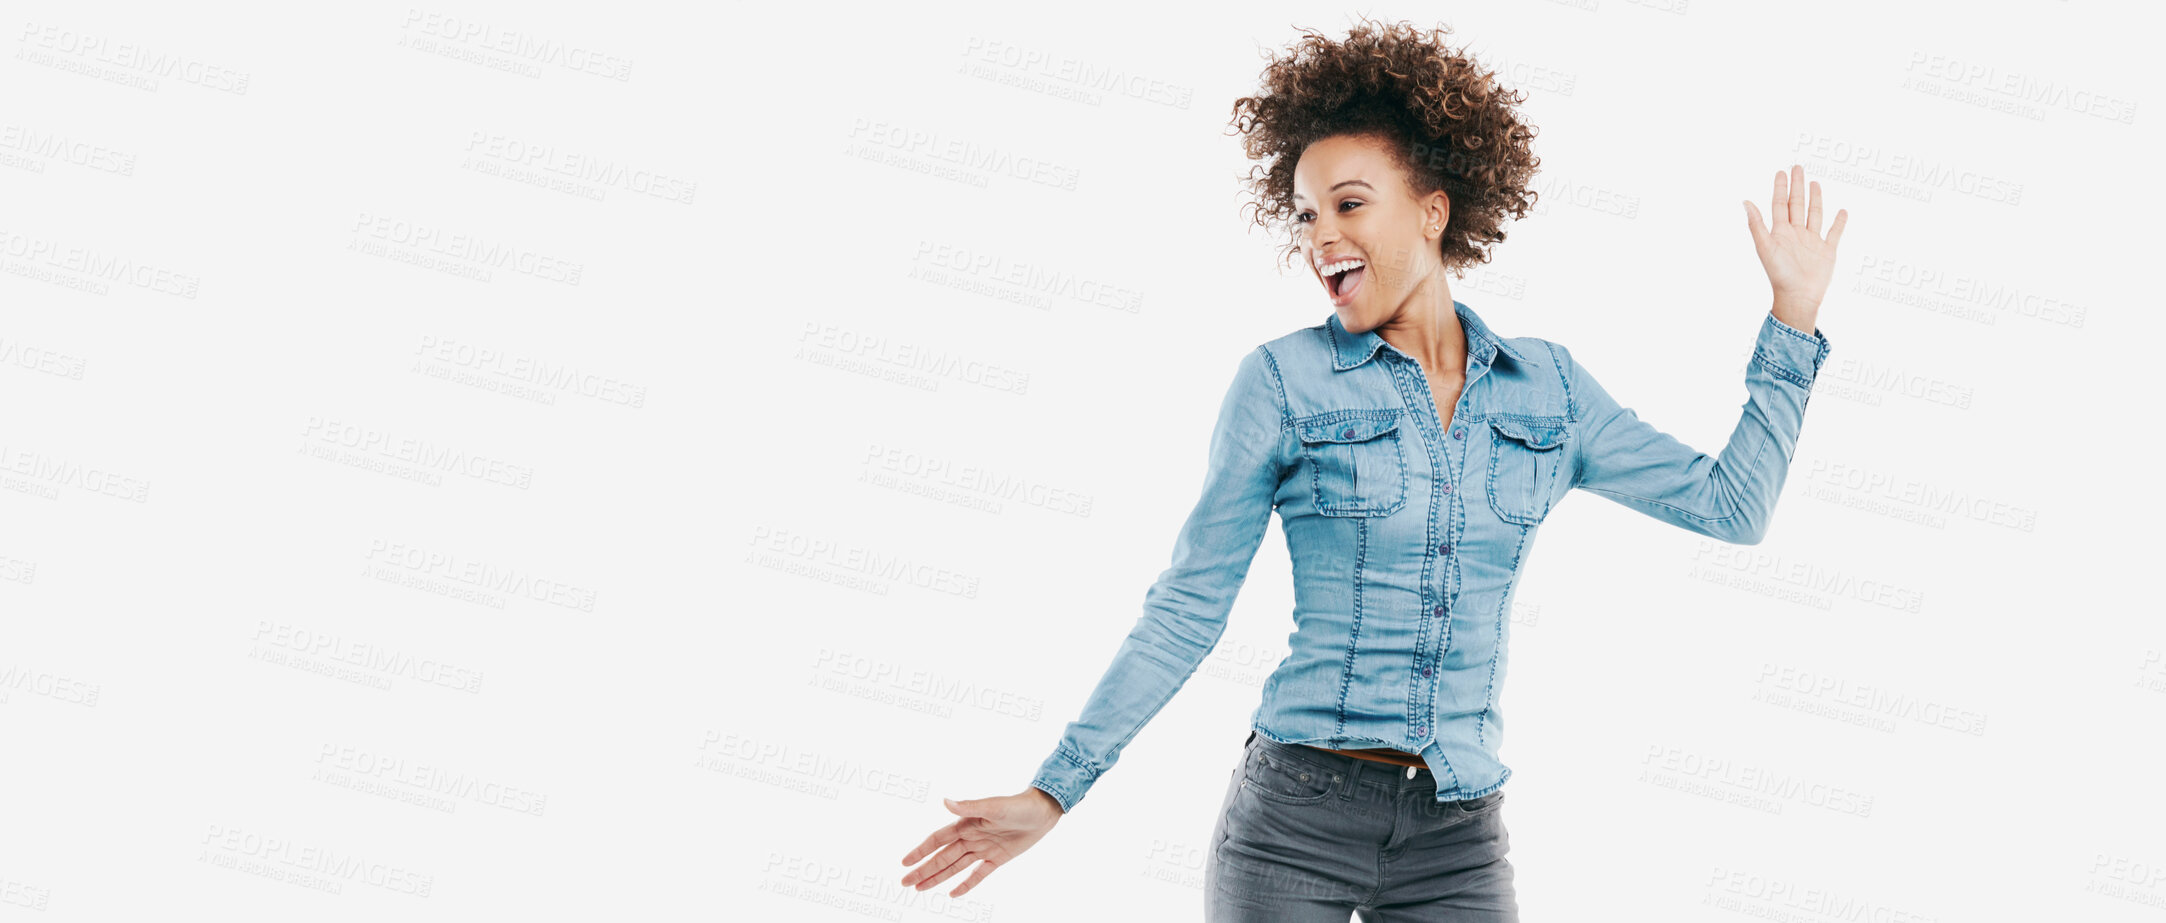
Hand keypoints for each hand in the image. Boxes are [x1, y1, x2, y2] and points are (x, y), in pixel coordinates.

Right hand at [899, 787, 1062, 897]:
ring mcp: (983, 849)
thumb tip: (945, 801)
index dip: (920, 851)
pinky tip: (952, 893)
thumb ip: (969, 807)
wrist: (1043, 812)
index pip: (937, 840)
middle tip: (905, 882)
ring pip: (955, 867)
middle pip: (942, 857)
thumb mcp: (993, 806)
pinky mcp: (997, 859)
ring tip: (920, 888)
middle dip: (923, 870)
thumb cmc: (1018, 805)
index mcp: (966, 824)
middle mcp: (971, 837)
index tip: (904, 862)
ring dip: (937, 877)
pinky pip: (978, 875)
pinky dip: (965, 884)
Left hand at [1743, 164, 1847, 330]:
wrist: (1798, 296)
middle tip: (1797, 167)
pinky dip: (1839, 222)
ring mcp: (1812, 242)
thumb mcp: (1765, 246)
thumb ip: (1756, 224)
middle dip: (1797, 187)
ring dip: (1815, 199)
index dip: (1780, 188)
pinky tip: (1842, 211)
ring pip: (1814, 214)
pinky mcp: (1827, 251)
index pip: (1779, 204)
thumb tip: (1745, 201)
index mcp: (1780, 232)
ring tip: (1815, 183)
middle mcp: (1796, 234)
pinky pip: (1834, 233)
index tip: (1781, 172)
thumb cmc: (1779, 274)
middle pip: (1797, 205)